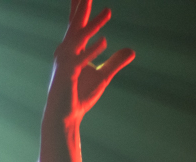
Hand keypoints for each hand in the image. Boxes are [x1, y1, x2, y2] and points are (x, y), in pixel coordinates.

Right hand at [47, 0, 134, 125]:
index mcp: (72, 50)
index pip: (77, 25)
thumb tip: (131, 50)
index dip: (81, 9)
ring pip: (80, 39)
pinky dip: (92, 51)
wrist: (64, 117)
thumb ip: (115, 62)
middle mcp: (65, 52)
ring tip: (109, 12)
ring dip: (94, 25)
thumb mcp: (103, 77)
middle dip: (83, 8)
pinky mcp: (67, 76)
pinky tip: (105, 41)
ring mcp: (65, 63)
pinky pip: (81, 60)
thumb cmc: (79, 96)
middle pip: (76, 25)